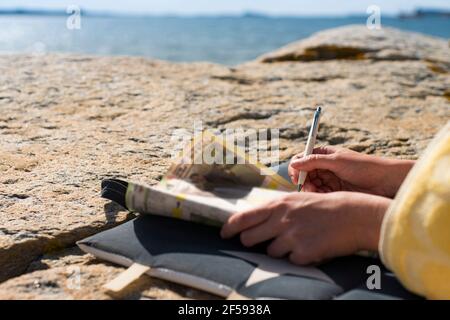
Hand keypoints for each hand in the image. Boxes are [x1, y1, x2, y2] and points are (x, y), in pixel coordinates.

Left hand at [221, 192, 389, 264]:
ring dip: (281, 250)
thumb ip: (276, 210)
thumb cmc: (326, 206)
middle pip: (250, 239)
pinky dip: (299, 257)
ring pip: (271, 252)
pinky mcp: (303, 253)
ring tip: (301, 239)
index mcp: (278, 204)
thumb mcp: (297, 200)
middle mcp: (281, 220)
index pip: (244, 218)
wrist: (354, 214)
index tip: (224, 233)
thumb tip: (257, 221)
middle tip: (263, 241)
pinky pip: (291, 261)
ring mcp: (291, 237)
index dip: (230, 227)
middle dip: (252, 242)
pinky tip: (312, 246)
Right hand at [288, 146, 414, 197]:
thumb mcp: (337, 161)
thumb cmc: (364, 166)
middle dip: (303, 180)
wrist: (385, 182)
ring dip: (311, 189)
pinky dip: (318, 195)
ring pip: (311, 184)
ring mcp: (330, 179)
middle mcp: (326, 166)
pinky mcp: (335, 191)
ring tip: (317, 193)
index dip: (297, 166)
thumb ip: (314, 161)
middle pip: (305, 173)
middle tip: (308, 187)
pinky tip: (323, 197)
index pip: (303, 158)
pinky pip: (320, 194)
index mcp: (325, 154)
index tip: (297, 176)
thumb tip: (293, 163)